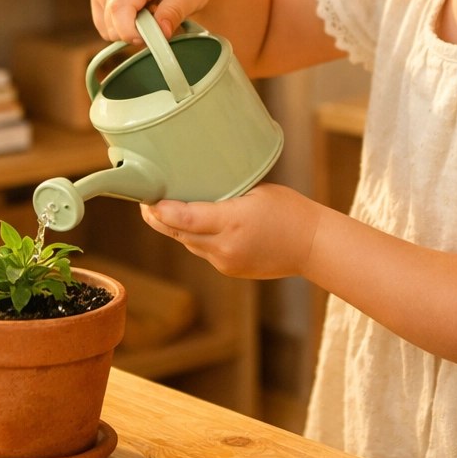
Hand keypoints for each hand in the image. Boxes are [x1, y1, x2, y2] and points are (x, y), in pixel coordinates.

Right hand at [91, 0, 230, 43]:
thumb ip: (175, 11)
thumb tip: (161, 34)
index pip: (118, 8)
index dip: (130, 32)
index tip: (151, 40)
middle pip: (111, 21)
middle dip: (136, 33)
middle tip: (161, 24)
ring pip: (106, 26)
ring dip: (129, 30)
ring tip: (152, 16)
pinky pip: (104, 24)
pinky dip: (122, 28)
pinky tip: (141, 17)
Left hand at [139, 183, 322, 278]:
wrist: (312, 246)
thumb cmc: (289, 210)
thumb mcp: (257, 190)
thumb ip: (225, 193)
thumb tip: (194, 188)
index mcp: (232, 222)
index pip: (184, 218)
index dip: (160, 210)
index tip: (145, 199)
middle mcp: (224, 246)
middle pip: (179, 233)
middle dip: (158, 219)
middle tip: (143, 202)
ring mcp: (226, 262)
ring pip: (188, 243)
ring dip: (174, 228)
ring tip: (161, 209)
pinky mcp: (230, 269)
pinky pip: (203, 251)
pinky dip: (194, 237)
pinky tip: (190, 224)